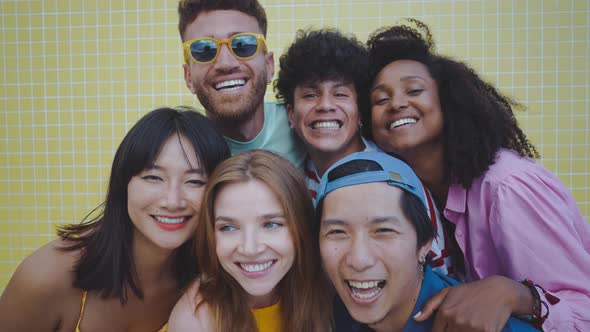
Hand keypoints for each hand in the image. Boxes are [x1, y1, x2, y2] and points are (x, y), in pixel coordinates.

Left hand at [414, 275, 531, 331]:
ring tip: (465, 327)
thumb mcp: (447, 293)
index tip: (445, 329)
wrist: (499, 291)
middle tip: (456, 327)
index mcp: (445, 312)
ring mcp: (472, 328)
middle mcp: (456, 321)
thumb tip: (416, 319)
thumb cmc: (470, 292)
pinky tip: (476, 328)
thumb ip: (429, 306)